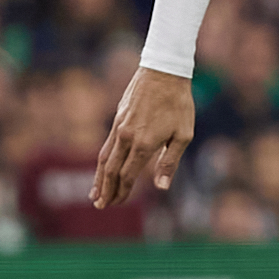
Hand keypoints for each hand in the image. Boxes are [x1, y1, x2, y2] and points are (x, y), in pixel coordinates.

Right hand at [92, 66, 194, 207]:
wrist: (163, 73)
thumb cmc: (178, 104)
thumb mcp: (183, 135)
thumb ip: (170, 162)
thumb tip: (161, 187)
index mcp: (144, 144)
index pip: (128, 175)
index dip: (123, 191)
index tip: (118, 203)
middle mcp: (127, 138)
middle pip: (112, 170)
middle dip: (106, 190)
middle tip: (101, 206)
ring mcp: (119, 128)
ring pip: (105, 158)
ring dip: (99, 178)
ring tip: (95, 194)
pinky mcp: (117, 119)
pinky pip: (106, 145)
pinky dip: (103, 161)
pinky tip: (103, 168)